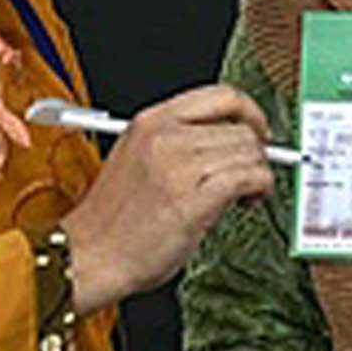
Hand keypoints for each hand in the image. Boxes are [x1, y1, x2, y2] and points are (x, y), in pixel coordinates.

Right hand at [62, 85, 274, 316]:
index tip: (258, 133)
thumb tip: (228, 144)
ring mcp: (177, 165)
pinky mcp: (192, 198)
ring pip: (249, 151)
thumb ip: (178, 143)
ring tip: (245, 194)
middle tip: (251, 176)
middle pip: (240, 126)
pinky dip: (260, 189)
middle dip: (257, 153)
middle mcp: (164, 136)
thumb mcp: (139, 159)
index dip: (251, 113)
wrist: (91, 254)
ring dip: (259, 174)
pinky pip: (249, 177)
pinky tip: (247, 202)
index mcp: (149, 121)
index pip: (221, 95)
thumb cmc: (114, 220)